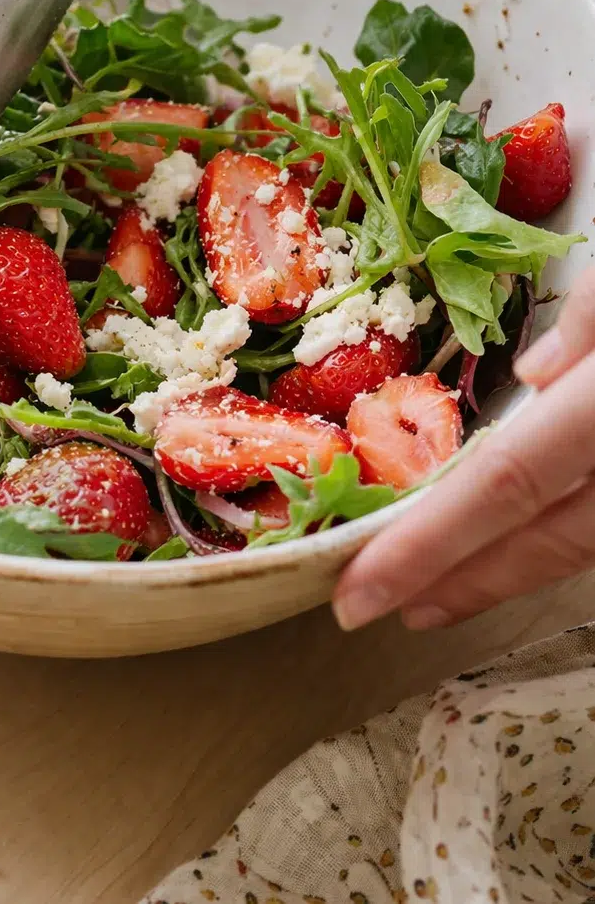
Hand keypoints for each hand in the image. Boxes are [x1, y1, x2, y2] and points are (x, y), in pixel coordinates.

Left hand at [334, 269, 594, 631]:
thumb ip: (587, 321)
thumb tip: (533, 373)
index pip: (502, 485)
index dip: (426, 547)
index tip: (358, 593)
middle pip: (537, 538)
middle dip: (453, 580)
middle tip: (376, 608)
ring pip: (575, 546)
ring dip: (503, 574)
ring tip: (434, 594)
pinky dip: (550, 543)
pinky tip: (511, 549)